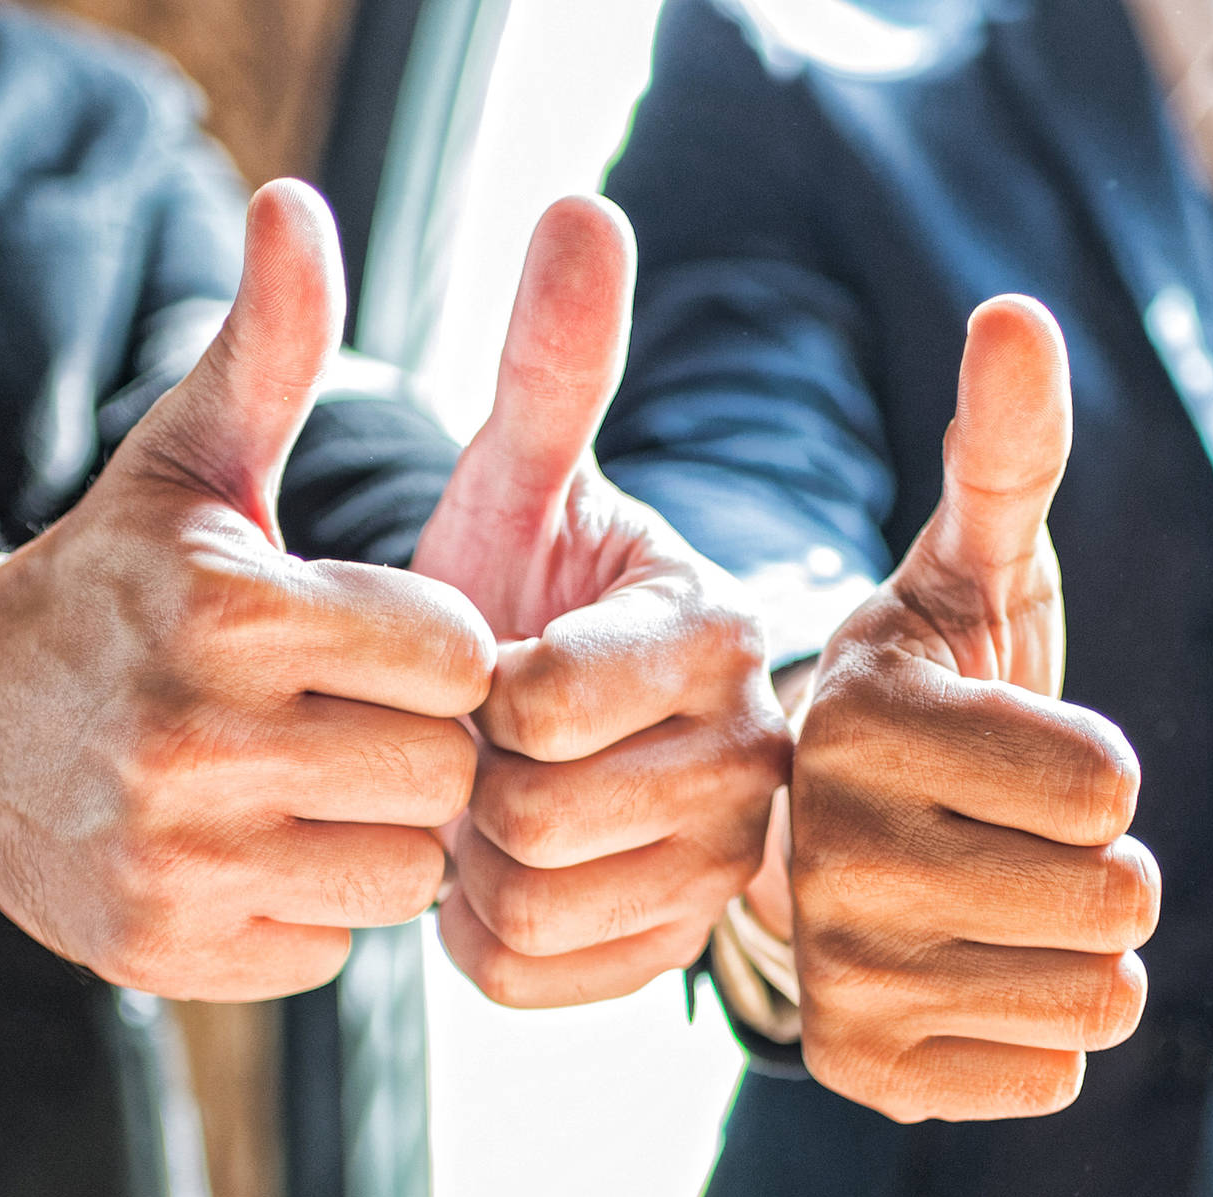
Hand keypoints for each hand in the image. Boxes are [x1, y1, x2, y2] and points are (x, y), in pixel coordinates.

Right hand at [0, 181, 494, 1001]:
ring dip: (384, 826)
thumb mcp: (188, 458)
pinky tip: (264, 843)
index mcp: (227, 608)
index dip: (441, 646)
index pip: (460, 654)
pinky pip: (334, 947)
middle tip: (367, 714)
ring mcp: (173, 859)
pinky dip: (318, 902)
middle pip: (444, 772)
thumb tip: (297, 202)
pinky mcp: (162, 948)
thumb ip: (268, 345)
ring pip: (403, 871)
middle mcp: (195, 741)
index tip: (392, 637)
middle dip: (425, 742)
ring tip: (323, 775)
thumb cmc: (112, 580)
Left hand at [411, 196, 789, 1006]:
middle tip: (463, 738)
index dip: (464, 689)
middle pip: (531, 815)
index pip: (544, 698)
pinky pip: (525, 974)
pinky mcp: (674, 957)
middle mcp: (754, 755)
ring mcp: (723, 869)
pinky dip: (477, 929)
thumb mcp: (524, 479)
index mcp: (717, 627)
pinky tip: (494, 868)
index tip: (472, 661)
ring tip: (477, 795)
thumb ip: (554, 362)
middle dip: (458, 777)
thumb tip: (585, 205)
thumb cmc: (512, 589)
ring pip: (527, 905)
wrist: (527, 728)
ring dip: (462, 856)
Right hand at [781, 297, 1159, 1121]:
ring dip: (1081, 943)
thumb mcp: (964, 568)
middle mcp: (820, 850)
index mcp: (853, 721)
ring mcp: (835, 969)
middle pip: (1117, 896)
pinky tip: (971, 970)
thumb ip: (1003, 453)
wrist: (832, 838)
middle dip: (1104, 860)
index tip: (1008, 746)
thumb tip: (1015, 316)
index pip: (1108, 783)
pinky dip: (1043, 1026)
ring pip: (1100, 995)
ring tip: (995, 894)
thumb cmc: (925, 695)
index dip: (1096, 763)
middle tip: (1011, 830)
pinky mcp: (859, 1066)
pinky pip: (1053, 1076)